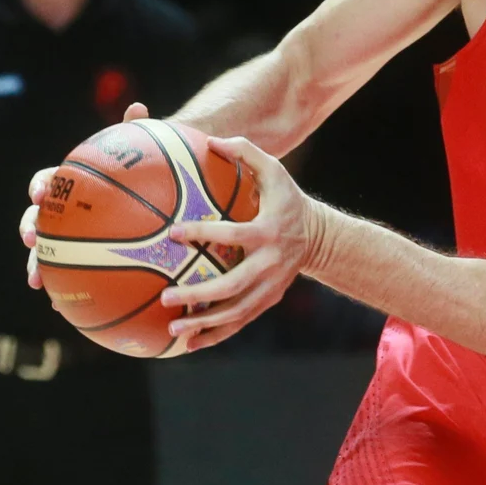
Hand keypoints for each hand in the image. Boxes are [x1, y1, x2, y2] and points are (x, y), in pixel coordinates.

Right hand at [23, 102, 151, 288]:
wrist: (145, 198)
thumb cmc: (140, 173)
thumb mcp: (140, 153)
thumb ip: (134, 134)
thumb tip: (137, 107)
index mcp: (71, 185)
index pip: (47, 181)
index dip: (40, 187)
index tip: (41, 194)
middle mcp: (63, 211)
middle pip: (36, 219)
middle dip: (30, 228)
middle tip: (33, 238)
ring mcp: (68, 237)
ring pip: (44, 253)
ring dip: (36, 266)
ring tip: (37, 283)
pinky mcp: (79, 261)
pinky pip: (66, 278)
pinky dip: (63, 291)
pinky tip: (65, 307)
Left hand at [156, 136, 317, 350]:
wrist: (319, 237)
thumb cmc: (287, 199)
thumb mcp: (275, 171)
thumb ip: (246, 152)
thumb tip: (211, 140)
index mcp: (268, 231)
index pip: (233, 234)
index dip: (204, 234)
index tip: (173, 233)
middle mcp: (271, 264)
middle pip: (233, 285)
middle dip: (199, 294)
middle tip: (166, 296)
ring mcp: (271, 287)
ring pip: (236, 312)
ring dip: (204, 324)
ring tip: (172, 328)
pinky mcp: (268, 301)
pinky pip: (239, 322)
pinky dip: (215, 335)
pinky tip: (188, 344)